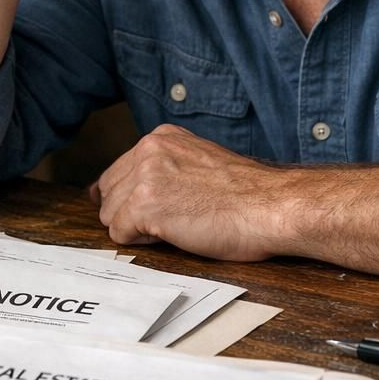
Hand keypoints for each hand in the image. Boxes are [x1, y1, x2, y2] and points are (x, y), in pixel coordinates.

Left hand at [89, 125, 290, 260]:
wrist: (269, 207)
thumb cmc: (244, 196)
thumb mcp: (198, 163)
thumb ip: (163, 167)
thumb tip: (110, 189)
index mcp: (162, 137)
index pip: (119, 170)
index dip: (137, 198)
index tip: (162, 207)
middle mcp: (148, 149)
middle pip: (109, 192)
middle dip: (132, 212)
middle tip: (175, 218)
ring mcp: (144, 175)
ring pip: (110, 213)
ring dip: (139, 228)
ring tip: (179, 224)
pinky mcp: (143, 204)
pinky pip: (119, 233)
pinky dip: (143, 242)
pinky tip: (175, 233)